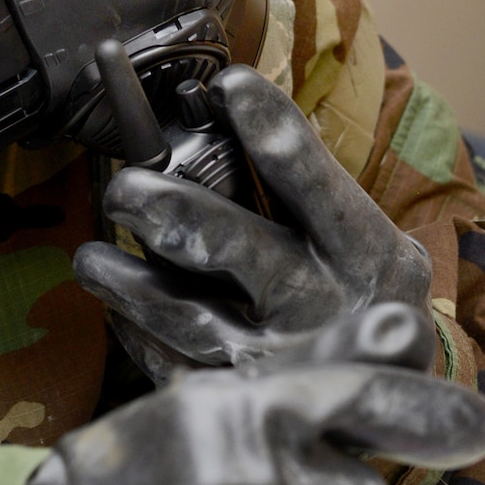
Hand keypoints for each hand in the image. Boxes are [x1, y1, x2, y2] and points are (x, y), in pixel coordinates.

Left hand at [74, 65, 434, 382]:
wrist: (394, 399)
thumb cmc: (363, 293)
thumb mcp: (363, 237)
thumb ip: (305, 189)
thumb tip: (220, 107)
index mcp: (364, 248)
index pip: (308, 177)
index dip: (268, 126)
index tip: (228, 85)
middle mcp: (326, 302)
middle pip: (234, 245)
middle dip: (168, 208)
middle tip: (124, 190)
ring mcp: (285, 360)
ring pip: (188, 314)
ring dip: (128, 283)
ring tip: (89, 258)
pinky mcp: (250, 400)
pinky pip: (178, 368)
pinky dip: (140, 338)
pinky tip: (117, 312)